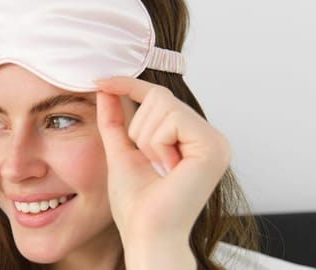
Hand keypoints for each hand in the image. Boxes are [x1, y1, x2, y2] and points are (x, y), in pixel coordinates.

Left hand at [95, 77, 230, 262]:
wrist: (147, 235)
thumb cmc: (138, 205)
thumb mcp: (121, 152)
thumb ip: (115, 120)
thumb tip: (105, 87)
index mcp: (192, 139)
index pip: (159, 97)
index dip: (129, 85)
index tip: (100, 81)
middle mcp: (210, 137)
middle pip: (160, 96)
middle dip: (139, 129)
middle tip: (150, 163)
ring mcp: (216, 141)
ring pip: (163, 105)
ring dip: (147, 139)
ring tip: (159, 169)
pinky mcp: (214, 147)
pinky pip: (172, 119)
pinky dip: (158, 143)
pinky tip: (167, 169)